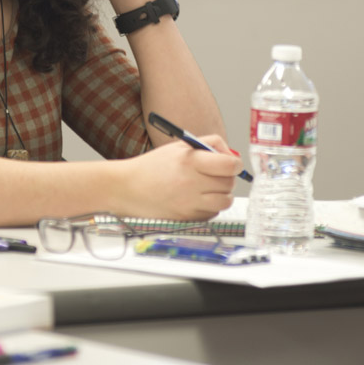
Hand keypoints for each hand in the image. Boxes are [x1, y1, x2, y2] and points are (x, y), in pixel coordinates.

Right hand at [119, 137, 239, 220]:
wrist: (128, 188)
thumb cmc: (152, 166)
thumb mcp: (179, 146)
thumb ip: (207, 146)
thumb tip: (231, 155)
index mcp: (190, 161)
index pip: (229, 165)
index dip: (235, 164)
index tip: (233, 164)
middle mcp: (191, 183)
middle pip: (229, 183)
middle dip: (227, 178)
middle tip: (217, 175)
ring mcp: (190, 203)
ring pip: (224, 201)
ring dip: (221, 194)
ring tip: (209, 188)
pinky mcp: (187, 218)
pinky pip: (212, 213)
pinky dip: (210, 207)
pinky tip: (197, 198)